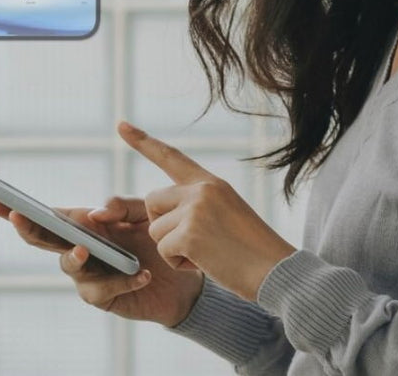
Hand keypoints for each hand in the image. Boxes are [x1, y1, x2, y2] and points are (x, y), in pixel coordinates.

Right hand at [0, 196, 204, 326]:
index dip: (15, 208)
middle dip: (27, 227)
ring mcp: (88, 275)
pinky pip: (104, 289)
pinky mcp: (105, 297)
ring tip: (87, 249)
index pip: (45, 215)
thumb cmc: (157, 239)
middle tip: (19, 216)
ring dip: (74, 257)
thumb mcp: (143, 214)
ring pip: (69, 266)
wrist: (184, 276)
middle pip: (43, 239)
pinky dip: (123, 279)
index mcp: (82, 225)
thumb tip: (95, 213)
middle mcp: (78, 249)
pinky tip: (142, 274)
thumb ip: (122, 206)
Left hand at [119, 119, 296, 301]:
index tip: (121, 126)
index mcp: (212, 182)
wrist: (276, 271)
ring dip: (174, 249)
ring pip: (156, 230)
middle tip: (195, 242)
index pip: (171, 157)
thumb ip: (198, 205)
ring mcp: (195, 209)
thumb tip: (160, 213)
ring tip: (208, 254)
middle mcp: (202, 189)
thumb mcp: (228, 213)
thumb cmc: (253, 251)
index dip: (143, 142)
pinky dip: (180, 264)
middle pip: (152, 202)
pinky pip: (164, 251)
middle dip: (163, 225)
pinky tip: (206, 264)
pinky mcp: (190, 233)